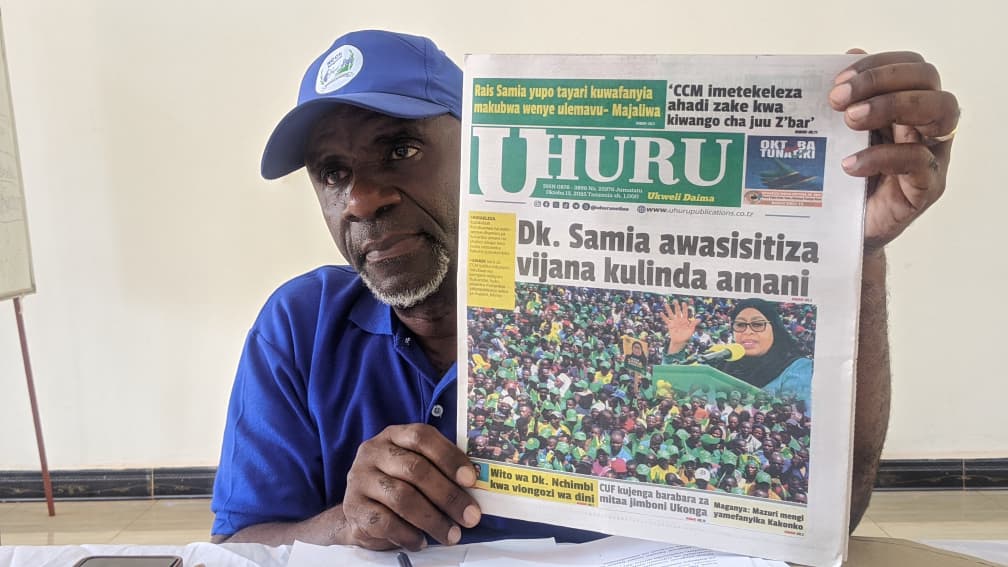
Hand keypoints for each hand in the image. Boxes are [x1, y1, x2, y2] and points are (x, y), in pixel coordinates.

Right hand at [341, 424, 481, 550]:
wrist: (359, 508)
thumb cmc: (396, 483)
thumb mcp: (414, 466)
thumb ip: (438, 468)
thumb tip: (473, 486)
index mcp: (393, 435)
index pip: (422, 437)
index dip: (449, 457)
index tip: (471, 480)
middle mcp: (373, 452)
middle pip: (415, 469)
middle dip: (448, 496)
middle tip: (470, 516)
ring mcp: (360, 479)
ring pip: (402, 498)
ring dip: (433, 520)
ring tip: (451, 534)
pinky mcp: (353, 507)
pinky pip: (385, 522)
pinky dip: (408, 534)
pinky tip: (422, 541)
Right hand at [659, 300, 698, 350]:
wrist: (680, 341)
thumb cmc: (686, 336)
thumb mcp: (691, 330)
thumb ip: (694, 324)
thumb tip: (699, 319)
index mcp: (685, 320)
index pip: (685, 313)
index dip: (684, 308)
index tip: (684, 303)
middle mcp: (679, 320)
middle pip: (678, 312)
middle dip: (676, 306)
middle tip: (675, 301)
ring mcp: (674, 322)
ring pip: (671, 314)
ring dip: (668, 309)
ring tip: (666, 304)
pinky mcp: (670, 325)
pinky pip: (666, 320)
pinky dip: (663, 317)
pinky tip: (661, 313)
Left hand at [828, 50, 958, 250]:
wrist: (843, 230)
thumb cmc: (844, 179)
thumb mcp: (839, 134)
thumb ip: (846, 99)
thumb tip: (849, 54)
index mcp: (907, 106)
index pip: (911, 66)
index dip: (878, 65)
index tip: (838, 81)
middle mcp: (926, 124)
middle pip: (928, 79)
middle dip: (881, 80)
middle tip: (838, 100)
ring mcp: (933, 154)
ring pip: (939, 110)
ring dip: (892, 105)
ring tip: (850, 120)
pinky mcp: (927, 186)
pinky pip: (918, 160)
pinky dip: (881, 156)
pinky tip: (850, 163)